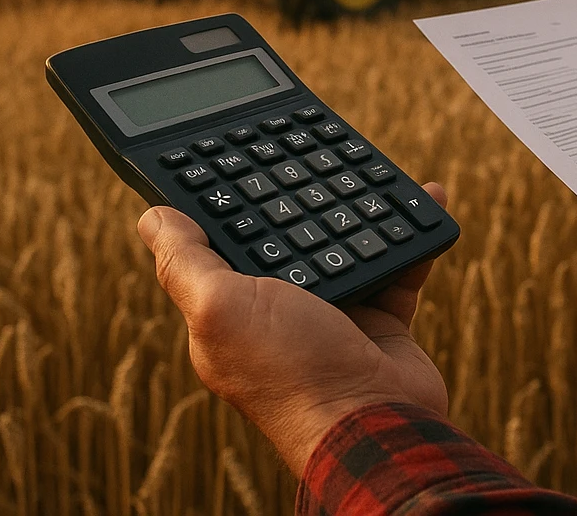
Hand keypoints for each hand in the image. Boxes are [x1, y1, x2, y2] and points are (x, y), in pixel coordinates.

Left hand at [137, 183, 449, 478]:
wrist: (376, 423)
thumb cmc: (293, 373)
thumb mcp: (221, 311)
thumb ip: (186, 264)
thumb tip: (151, 216)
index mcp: (235, 307)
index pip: (230, 239)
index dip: (236, 198)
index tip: (247, 153)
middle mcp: (283, 308)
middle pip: (294, 233)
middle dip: (307, 195)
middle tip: (317, 152)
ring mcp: (336, 310)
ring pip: (350, 240)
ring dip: (366, 206)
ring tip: (373, 169)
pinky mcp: (383, 314)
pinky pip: (401, 259)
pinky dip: (415, 230)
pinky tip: (425, 197)